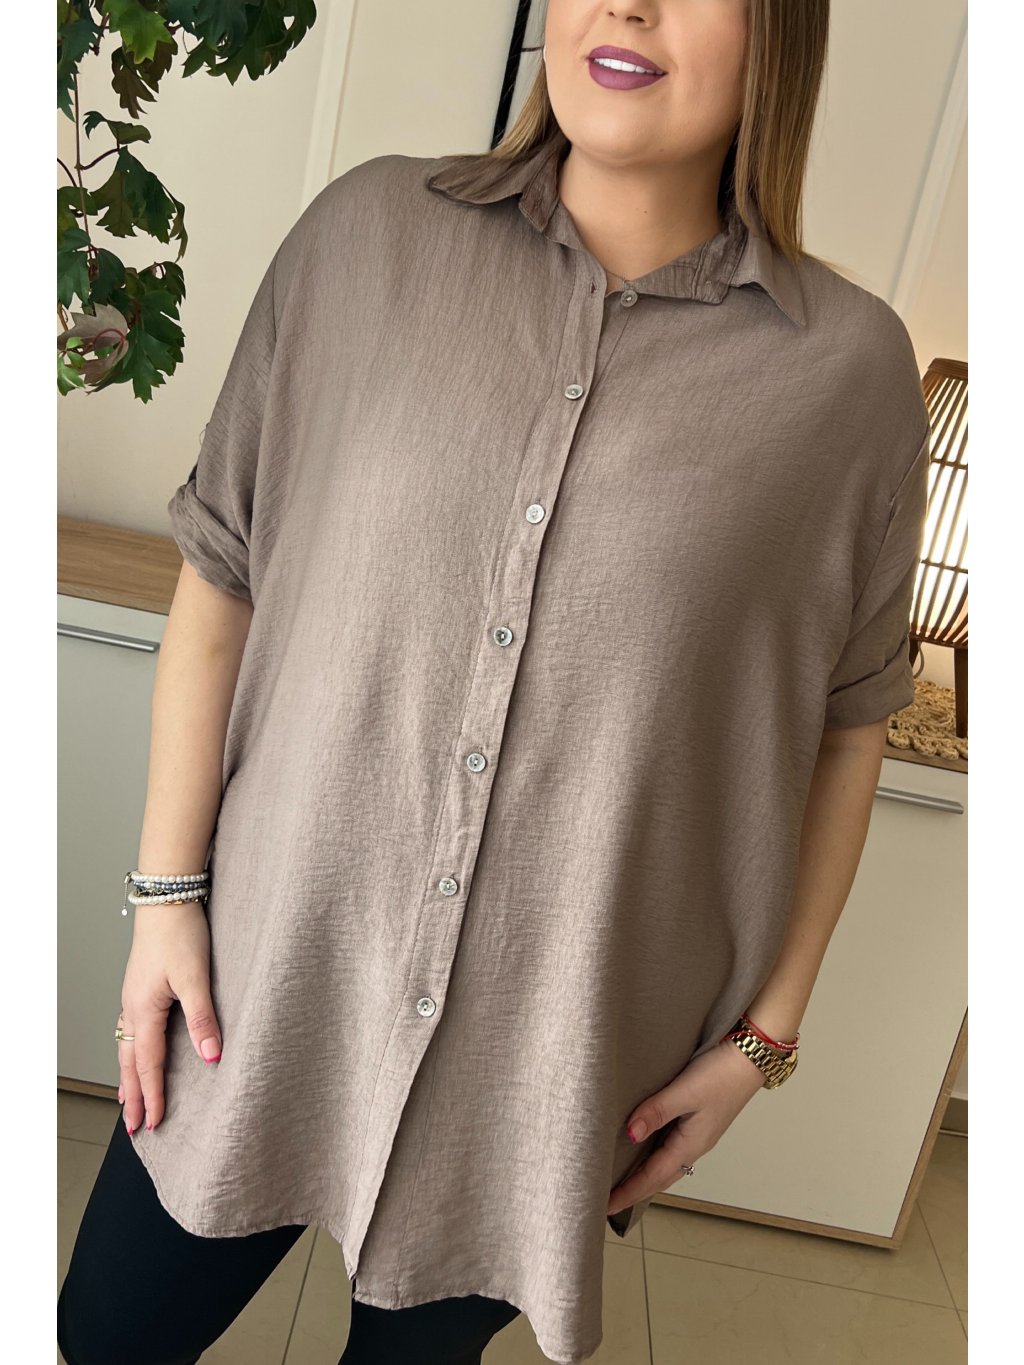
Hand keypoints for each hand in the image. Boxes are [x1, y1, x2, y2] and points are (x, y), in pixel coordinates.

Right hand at [116, 902, 222, 1135]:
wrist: (167, 898)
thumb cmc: (180, 933)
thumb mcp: (195, 977)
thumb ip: (202, 1018)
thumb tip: (210, 1056)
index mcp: (144, 1010)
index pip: (148, 1064)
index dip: (153, 1095)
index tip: (154, 1123)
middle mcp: (133, 1007)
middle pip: (130, 1061)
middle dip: (133, 1094)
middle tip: (134, 1125)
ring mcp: (134, 996)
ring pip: (127, 1046)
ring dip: (130, 1075)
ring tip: (129, 1098)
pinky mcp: (142, 986)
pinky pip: (132, 1030)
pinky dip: (133, 1051)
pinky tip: (138, 1052)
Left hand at [606, 1040, 766, 1215]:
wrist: (751, 1056)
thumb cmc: (721, 1074)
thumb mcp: (685, 1092)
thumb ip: (656, 1112)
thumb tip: (631, 1134)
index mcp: (690, 1145)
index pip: (652, 1177)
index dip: (628, 1192)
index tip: (606, 1207)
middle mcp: (694, 1145)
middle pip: (659, 1178)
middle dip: (634, 1191)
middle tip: (608, 1200)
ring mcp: (698, 1134)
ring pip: (666, 1164)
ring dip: (645, 1176)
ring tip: (622, 1181)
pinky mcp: (699, 1120)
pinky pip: (671, 1148)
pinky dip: (654, 1157)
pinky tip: (645, 1149)